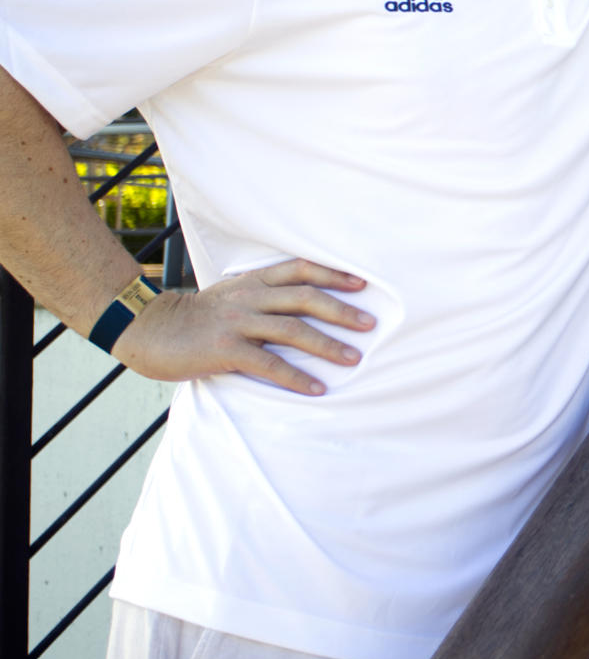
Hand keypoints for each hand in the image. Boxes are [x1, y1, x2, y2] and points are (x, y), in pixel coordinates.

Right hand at [113, 259, 375, 395]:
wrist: (146, 328)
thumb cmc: (194, 317)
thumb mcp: (231, 295)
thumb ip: (261, 296)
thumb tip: (300, 306)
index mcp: (253, 282)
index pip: (301, 270)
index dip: (333, 274)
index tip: (362, 283)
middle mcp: (250, 297)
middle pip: (305, 298)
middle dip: (341, 310)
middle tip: (370, 323)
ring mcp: (238, 323)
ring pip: (292, 329)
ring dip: (327, 345)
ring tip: (353, 358)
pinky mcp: (225, 349)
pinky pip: (268, 364)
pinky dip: (296, 377)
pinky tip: (316, 388)